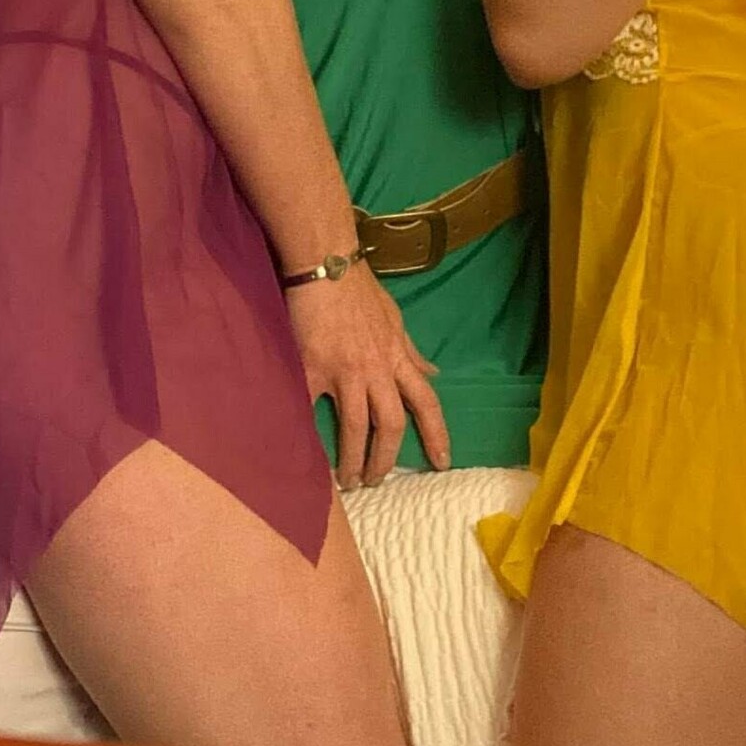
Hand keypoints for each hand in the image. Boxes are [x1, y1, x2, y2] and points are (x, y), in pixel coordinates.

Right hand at [285, 267, 451, 487]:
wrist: (327, 265)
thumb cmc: (360, 289)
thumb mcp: (395, 319)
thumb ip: (410, 351)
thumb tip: (433, 372)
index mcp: (397, 357)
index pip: (426, 402)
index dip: (437, 434)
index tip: (441, 462)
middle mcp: (376, 369)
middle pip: (390, 425)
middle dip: (385, 458)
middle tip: (377, 480)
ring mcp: (344, 371)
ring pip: (354, 427)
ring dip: (352, 460)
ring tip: (347, 481)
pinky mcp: (312, 367)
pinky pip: (309, 408)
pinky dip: (306, 432)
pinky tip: (304, 452)